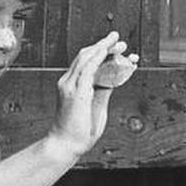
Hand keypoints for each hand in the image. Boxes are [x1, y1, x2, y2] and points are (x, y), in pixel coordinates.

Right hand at [51, 32, 138, 158]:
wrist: (65, 145)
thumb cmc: (79, 131)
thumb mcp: (96, 107)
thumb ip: (103, 91)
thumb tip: (114, 79)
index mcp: (73, 85)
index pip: (87, 62)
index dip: (102, 53)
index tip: (117, 48)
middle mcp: (69, 82)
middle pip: (86, 56)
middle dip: (104, 46)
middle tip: (120, 40)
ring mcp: (70, 86)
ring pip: (86, 59)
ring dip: (104, 49)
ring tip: (119, 43)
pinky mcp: (76, 93)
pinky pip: (87, 70)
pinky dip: (98, 59)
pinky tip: (107, 53)